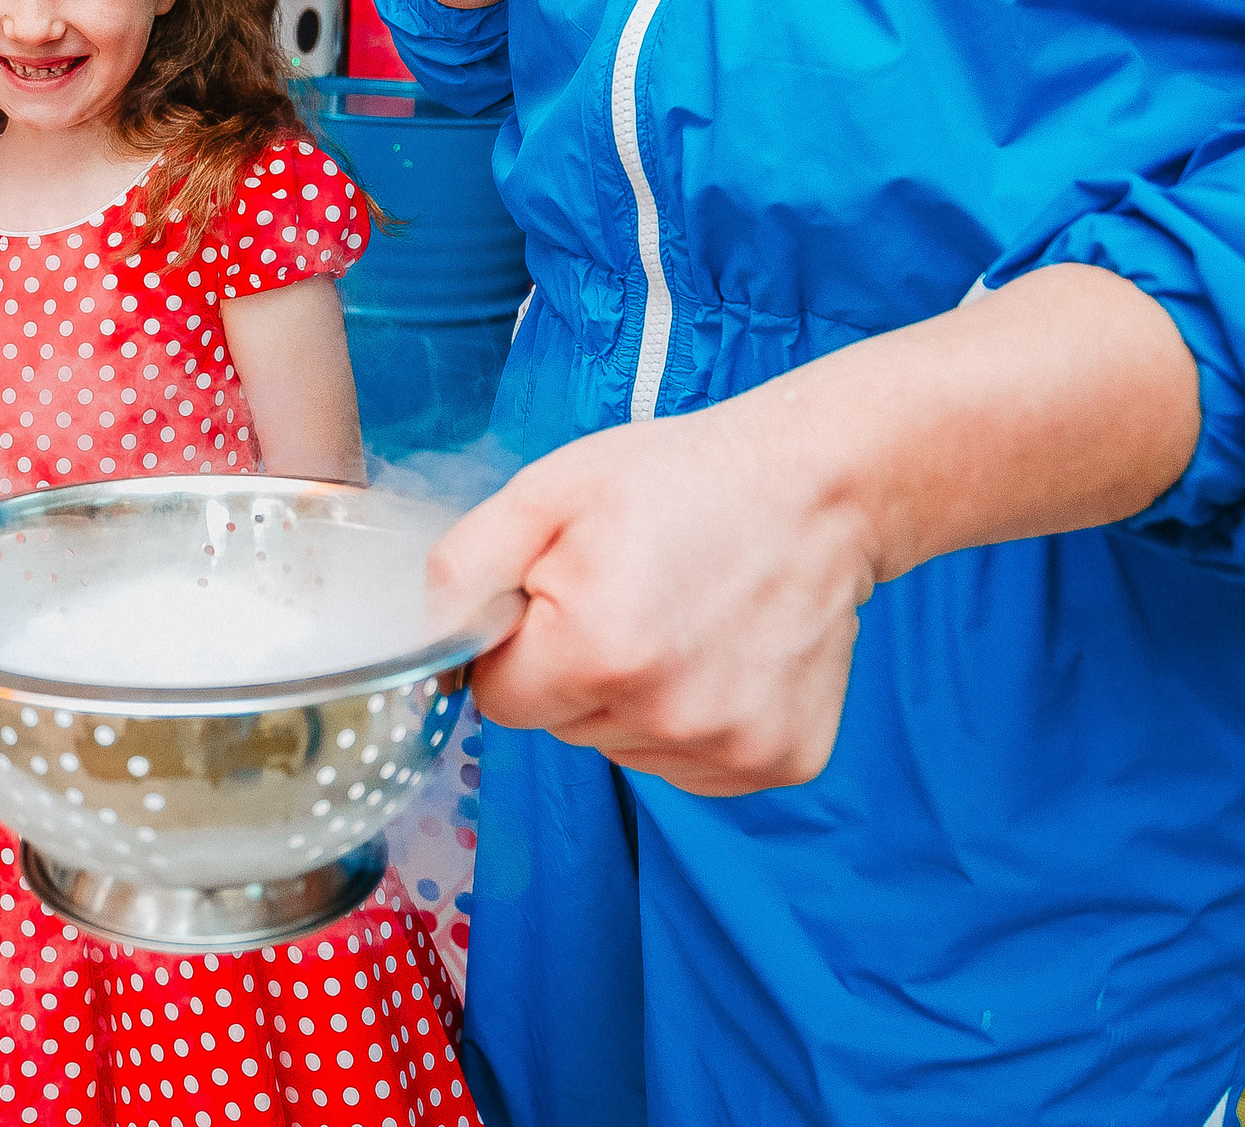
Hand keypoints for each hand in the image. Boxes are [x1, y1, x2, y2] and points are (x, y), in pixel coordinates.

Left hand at [424, 265, 1200, 796]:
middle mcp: (666, 716)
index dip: (520, 644)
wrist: (819, 488)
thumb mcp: (548, 492)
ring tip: (680, 618)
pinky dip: (694, 718)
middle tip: (627, 595)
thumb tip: (424, 636)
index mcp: (596, 652)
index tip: (561, 597)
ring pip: (624, 748)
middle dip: (575, 668)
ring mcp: (730, 747)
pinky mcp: (779, 761)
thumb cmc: (678, 481)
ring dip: (633, 697)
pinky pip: (691, 763)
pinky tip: (720, 653)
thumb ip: (465, 568)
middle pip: (563, 727)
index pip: (500, 699)